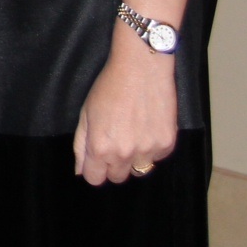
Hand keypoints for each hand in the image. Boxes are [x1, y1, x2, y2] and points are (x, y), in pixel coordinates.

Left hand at [73, 34, 177, 184]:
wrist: (142, 67)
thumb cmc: (109, 86)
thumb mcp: (86, 113)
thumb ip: (81, 145)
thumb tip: (79, 171)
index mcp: (101, 147)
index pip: (95, 179)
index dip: (94, 169)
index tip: (97, 159)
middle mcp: (125, 153)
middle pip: (117, 178)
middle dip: (113, 164)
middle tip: (116, 140)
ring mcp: (148, 150)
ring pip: (139, 170)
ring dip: (134, 158)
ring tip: (133, 132)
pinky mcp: (167, 143)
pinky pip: (157, 157)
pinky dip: (152, 148)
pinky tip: (147, 125)